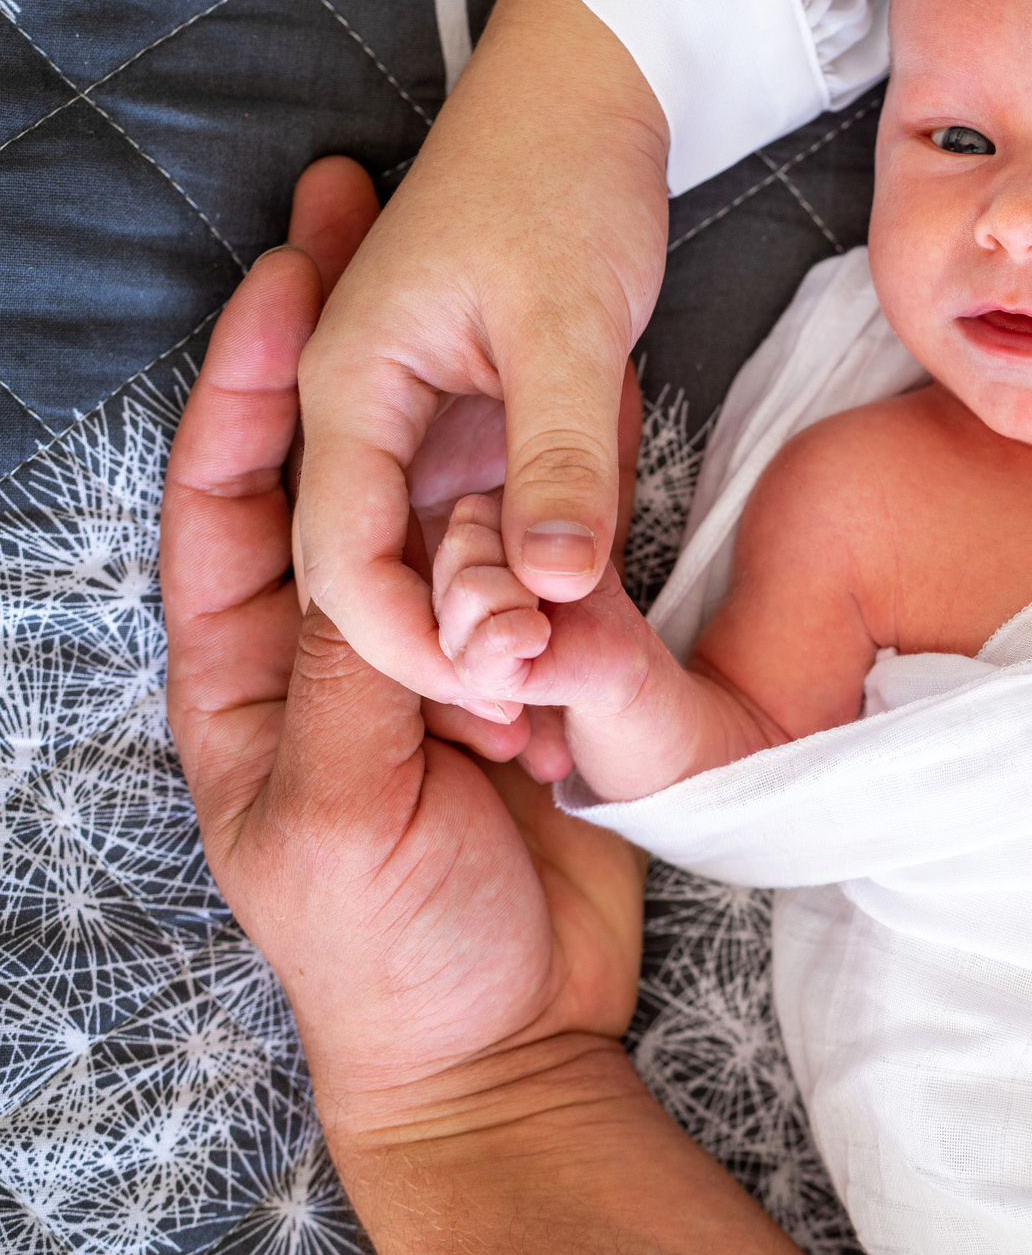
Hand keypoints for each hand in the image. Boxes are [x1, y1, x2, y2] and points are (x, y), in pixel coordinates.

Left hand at [165, 157, 643, 1119]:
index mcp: (245, 673)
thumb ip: (357, 677)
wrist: (511, 1042)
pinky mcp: (542, 674)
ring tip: (504, 305)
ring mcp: (445, 649)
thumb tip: (380, 560)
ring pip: (452, 506)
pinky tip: (582, 428)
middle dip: (355, 348)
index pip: (226, 497)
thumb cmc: (385, 950)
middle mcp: (340, 640)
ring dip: (476, 427)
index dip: (245, 386)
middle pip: (341, 470)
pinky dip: (554, 512)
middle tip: (376, 212)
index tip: (287, 278)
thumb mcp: (340, 812)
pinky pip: (543, 571)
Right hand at [296, 0, 670, 722]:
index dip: (411, 646)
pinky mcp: (482, 423)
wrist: (592, 94)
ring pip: (444, 563)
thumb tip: (554, 590)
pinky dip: (536, 575)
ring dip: (499, 627)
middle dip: (455, 656)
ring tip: (568, 705)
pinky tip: (590, 627)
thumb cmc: (563, 181)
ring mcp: (425, 425)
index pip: (340, 562)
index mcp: (349, 392)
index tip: (502, 692)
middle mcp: (367, 420)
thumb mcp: (570, 327)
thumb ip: (560, 460)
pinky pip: (495, 526)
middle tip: (542, 725)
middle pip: (383, 580)